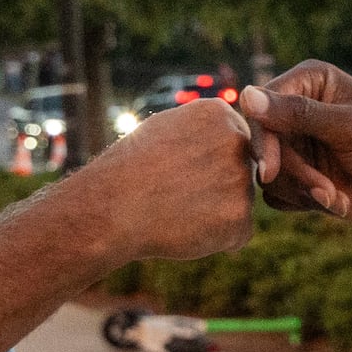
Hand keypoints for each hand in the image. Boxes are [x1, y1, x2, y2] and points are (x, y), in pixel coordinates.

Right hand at [63, 95, 255, 261]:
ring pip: (239, 202)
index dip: (205, 162)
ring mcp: (241, 180)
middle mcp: (236, 141)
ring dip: (215, 212)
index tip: (179, 168)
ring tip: (177, 209)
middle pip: (240, 170)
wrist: (111, 209)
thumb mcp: (167, 128)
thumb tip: (228, 135)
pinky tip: (186, 228)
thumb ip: (204, 130)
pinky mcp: (240, 218)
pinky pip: (237, 233)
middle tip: (177, 191)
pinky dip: (216, 238)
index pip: (232, 141)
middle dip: (217, 185)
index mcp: (219, 114)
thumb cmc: (131, 169)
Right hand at [241, 64, 351, 228]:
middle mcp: (300, 109)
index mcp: (311, 80)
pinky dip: (303, 202)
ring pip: (268, 172)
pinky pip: (278, 194)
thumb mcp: (350, 127)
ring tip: (335, 196)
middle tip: (321, 191)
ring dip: (300, 190)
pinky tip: (336, 202)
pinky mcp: (304, 176)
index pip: (262, 105)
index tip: (271, 168)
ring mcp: (301, 144)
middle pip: (263, 142)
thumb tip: (245, 95)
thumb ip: (299, 114)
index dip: (264, 139)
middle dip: (291, 172)